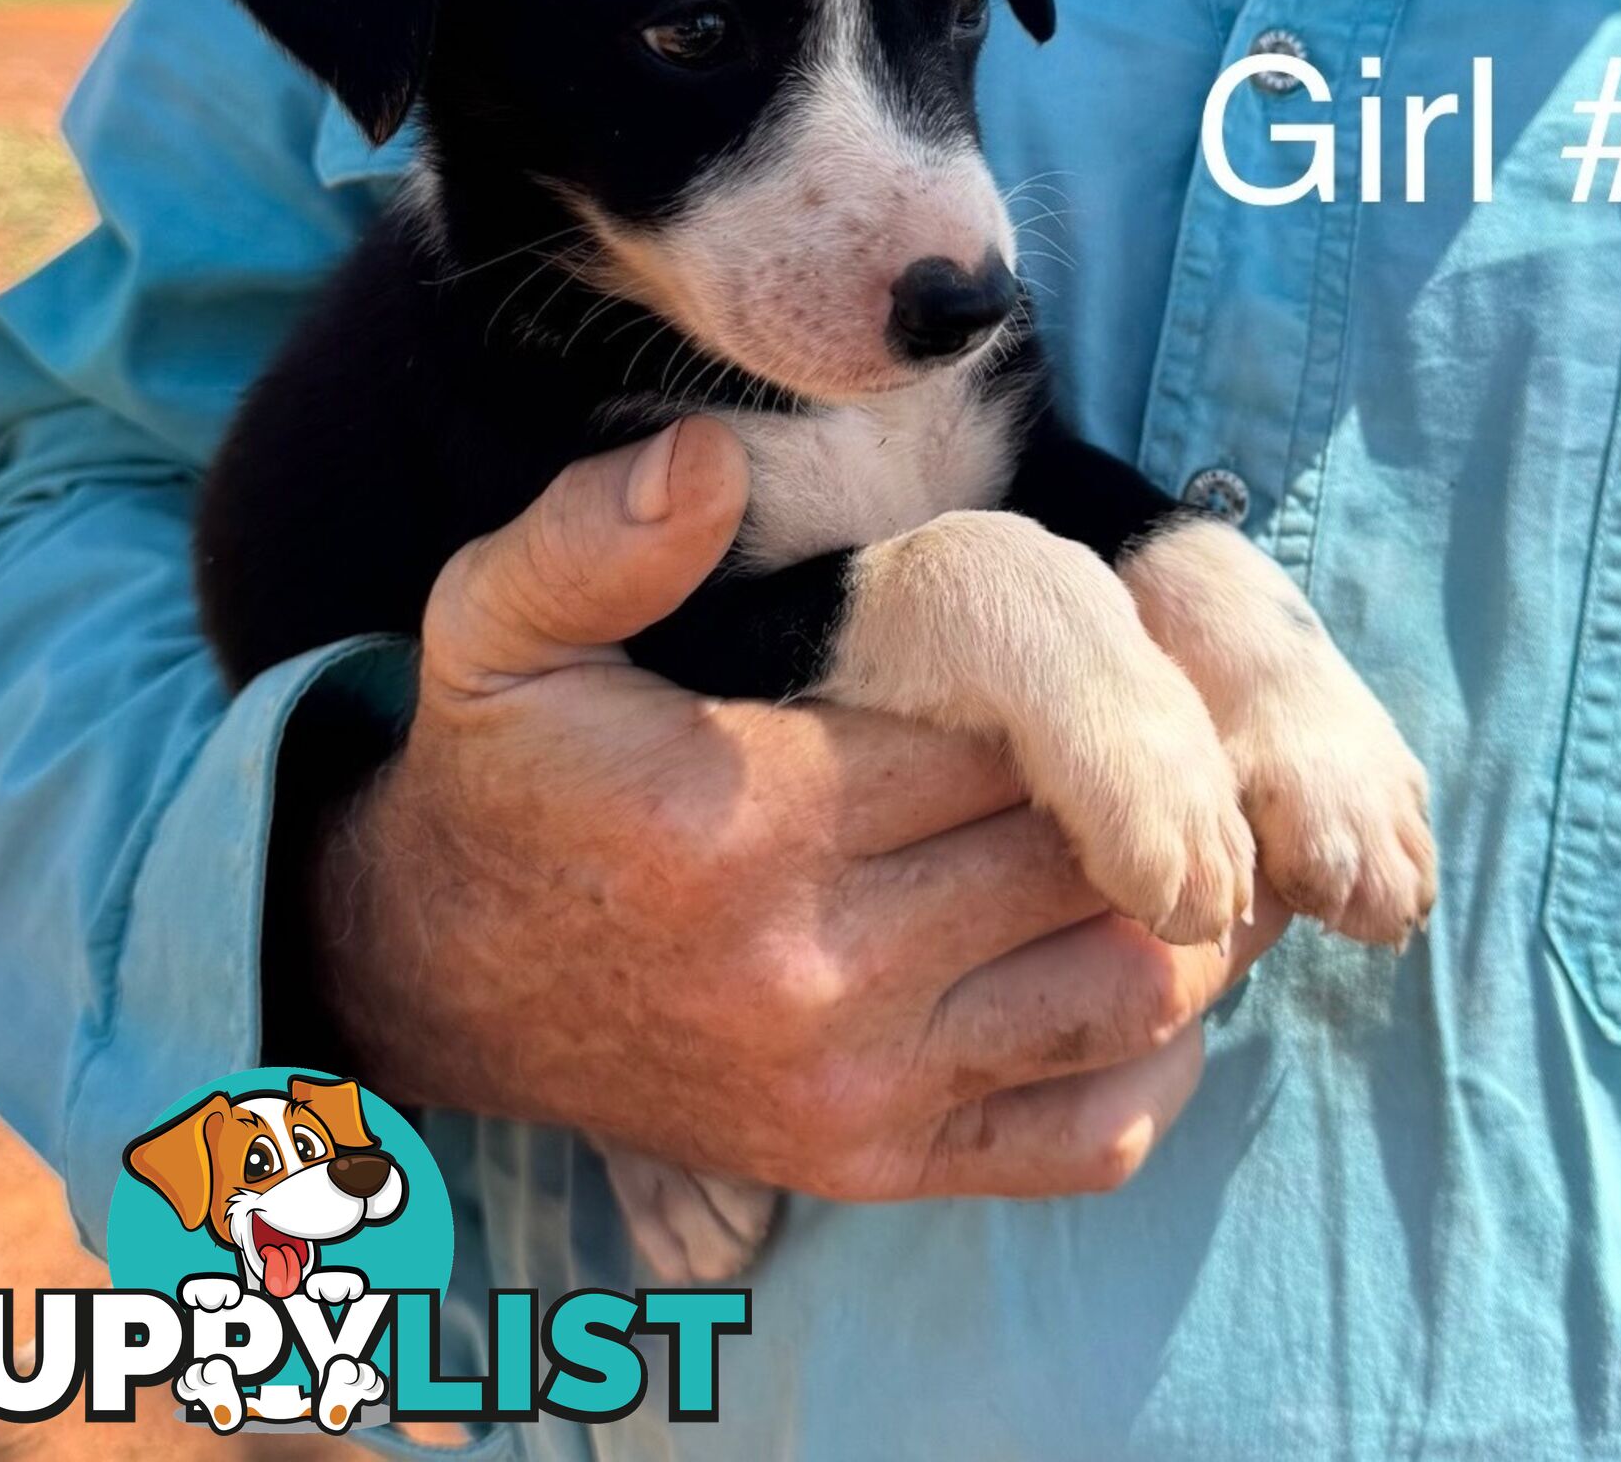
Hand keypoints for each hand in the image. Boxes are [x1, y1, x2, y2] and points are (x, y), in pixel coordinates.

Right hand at [305, 418, 1286, 1202]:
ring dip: (1181, 917)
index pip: (1009, 738)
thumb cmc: (504, 786)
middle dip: (1148, 792)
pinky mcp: (871, 1164)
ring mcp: (855, 1088)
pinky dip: (1150, 1061)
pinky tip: (1135, 964)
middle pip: (1080, 861)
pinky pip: (1084, 1136)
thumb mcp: (494, 633)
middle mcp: (818, 970)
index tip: (1093, 648)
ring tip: (1179, 834)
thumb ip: (594, 539)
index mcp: (753, 819)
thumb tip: (706, 455)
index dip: (1083, 684)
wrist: (439, 983)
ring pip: (1120, 994)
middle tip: (1169, 730)